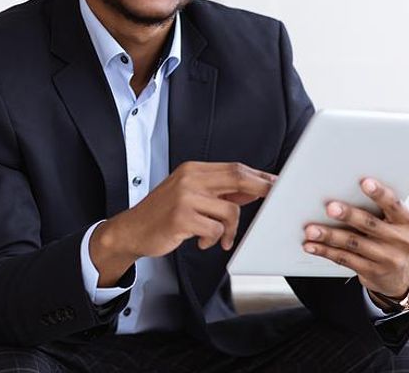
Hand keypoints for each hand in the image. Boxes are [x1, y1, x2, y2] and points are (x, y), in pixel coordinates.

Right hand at [90, 161, 275, 285]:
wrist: (131, 230)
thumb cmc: (163, 214)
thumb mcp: (190, 195)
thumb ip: (219, 191)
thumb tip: (253, 189)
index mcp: (193, 169)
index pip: (235, 168)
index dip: (259, 176)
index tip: (276, 183)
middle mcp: (189, 178)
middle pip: (238, 178)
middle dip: (261, 189)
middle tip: (275, 201)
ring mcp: (185, 197)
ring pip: (230, 211)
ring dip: (230, 230)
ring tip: (218, 237)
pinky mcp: (182, 217)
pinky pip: (215, 230)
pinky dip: (213, 240)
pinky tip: (200, 241)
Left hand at [302, 178, 408, 298]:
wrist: (401, 279)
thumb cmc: (394, 242)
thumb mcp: (398, 225)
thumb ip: (380, 211)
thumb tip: (344, 191)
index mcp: (408, 223)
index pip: (394, 204)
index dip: (379, 193)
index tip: (364, 182)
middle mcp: (400, 241)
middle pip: (370, 224)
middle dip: (348, 215)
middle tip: (330, 207)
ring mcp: (386, 259)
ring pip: (352, 243)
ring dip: (329, 235)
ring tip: (311, 230)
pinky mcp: (372, 272)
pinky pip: (345, 259)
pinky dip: (325, 251)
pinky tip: (312, 246)